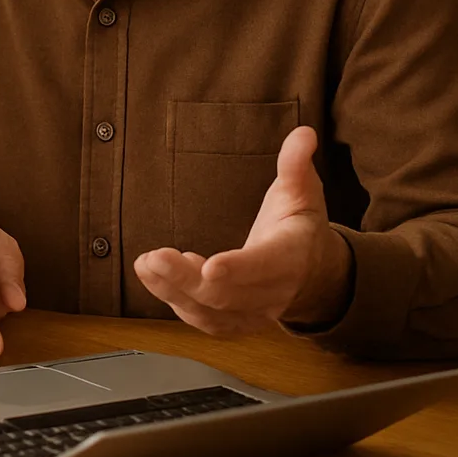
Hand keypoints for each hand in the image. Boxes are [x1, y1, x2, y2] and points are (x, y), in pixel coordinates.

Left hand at [133, 126, 351, 335]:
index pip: (266, 266)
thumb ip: (297, 164)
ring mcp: (252, 314)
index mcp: (291, 258)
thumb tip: (303, 134)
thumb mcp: (303, 192)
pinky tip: (154, 275)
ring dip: (173, 292)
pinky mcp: (233, 322)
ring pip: (210, 313)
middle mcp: (273, 293)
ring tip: (145, 264)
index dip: (239, 269)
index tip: (210, 267)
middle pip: (227, 296)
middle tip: (153, 257)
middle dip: (186, 280)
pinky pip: (201, 319)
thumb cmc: (300, 227)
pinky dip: (175, 301)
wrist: (312, 272)